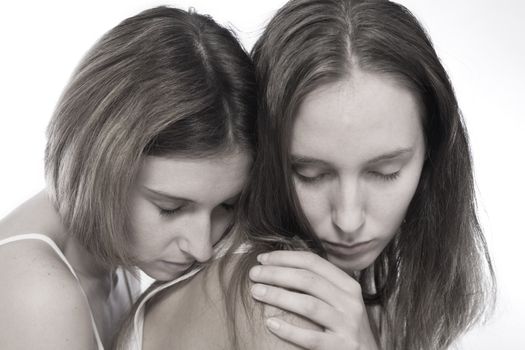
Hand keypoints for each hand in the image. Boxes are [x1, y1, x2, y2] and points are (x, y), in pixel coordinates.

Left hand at [249, 250, 378, 349]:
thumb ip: (319, 283)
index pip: (313, 262)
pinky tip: (270, 323)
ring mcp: (348, 325)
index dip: (285, 258)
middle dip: (276, 273)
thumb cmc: (345, 325)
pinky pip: (311, 338)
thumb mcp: (339, 300)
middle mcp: (350, 302)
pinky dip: (289, 330)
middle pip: (307, 280)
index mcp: (348, 285)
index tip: (263, 259)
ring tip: (256, 292)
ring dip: (278, 296)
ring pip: (308, 305)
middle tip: (254, 273)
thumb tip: (281, 263)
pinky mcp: (341, 347)